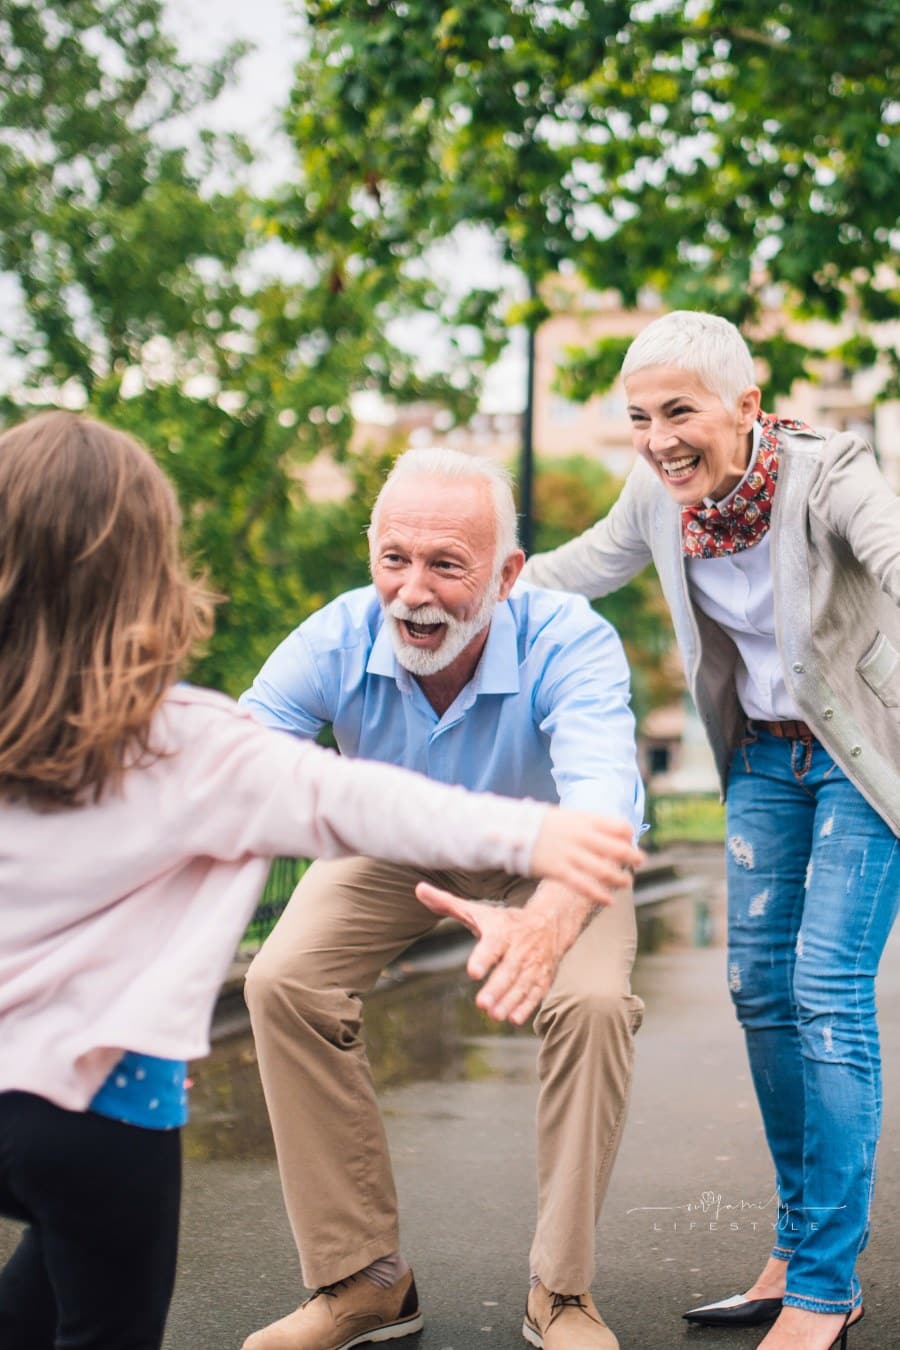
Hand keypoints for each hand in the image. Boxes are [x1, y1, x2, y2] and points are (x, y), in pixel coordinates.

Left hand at [415, 882, 582, 1024]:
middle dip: (496, 988)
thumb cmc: (505, 921)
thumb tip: (419, 889)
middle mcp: (519, 949)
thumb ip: (448, 904)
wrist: (550, 922)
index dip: (483, 958)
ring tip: (494, 1015)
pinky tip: (514, 1019)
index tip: (473, 971)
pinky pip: (536, 993)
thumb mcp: (478, 911)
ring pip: (522, 985)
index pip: (492, 945)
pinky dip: (527, 1007)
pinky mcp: (543, 978)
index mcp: (502, 932)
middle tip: (482, 1004)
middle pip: (508, 970)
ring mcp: (533, 965)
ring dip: (509, 1001)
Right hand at [530, 809, 642, 905]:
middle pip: (617, 848)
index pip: (619, 826)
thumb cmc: (543, 824)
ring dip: (619, 878)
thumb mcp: (568, 816)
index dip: (628, 834)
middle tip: (640, 861)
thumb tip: (610, 833)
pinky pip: (584, 886)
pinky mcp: (560, 871)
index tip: (630, 841)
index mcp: (585, 820)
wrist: (515, 831)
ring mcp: (571, 855)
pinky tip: (610, 901)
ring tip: (627, 883)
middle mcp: (582, 837)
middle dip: (632, 856)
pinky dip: (599, 894)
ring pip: (604, 870)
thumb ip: (589, 825)